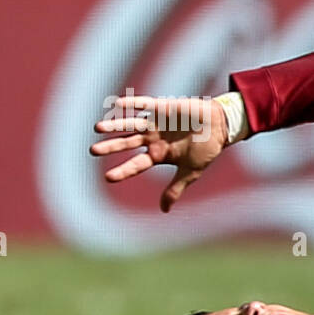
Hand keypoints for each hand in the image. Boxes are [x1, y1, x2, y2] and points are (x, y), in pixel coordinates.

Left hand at [90, 95, 232, 211]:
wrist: (220, 127)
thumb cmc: (206, 149)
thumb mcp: (190, 172)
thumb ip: (175, 189)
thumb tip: (163, 210)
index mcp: (158, 154)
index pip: (136, 164)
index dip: (123, 170)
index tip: (108, 178)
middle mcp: (152, 139)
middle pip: (127, 143)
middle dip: (110, 147)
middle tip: (93, 151)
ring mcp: (156, 123)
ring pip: (130, 124)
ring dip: (114, 125)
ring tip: (97, 128)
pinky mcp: (162, 108)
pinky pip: (144, 104)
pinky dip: (132, 104)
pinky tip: (117, 104)